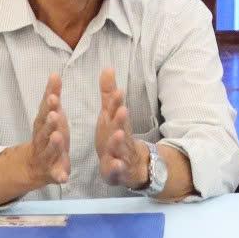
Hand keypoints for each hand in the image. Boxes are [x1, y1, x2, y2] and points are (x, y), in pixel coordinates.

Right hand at [22, 72, 71, 189]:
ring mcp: (47, 157)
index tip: (54, 96)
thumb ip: (53, 96)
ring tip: (58, 137)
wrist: (34, 165)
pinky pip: (56, 175)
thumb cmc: (48, 133)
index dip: (49, 105)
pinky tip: (64, 177)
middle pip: (44, 131)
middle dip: (49, 123)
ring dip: (53, 145)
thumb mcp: (51, 114)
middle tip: (55, 114)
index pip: (45, 112)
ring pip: (50, 151)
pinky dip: (59, 176)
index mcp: (43, 125)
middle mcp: (42, 140)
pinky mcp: (53, 172)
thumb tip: (55, 73)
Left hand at [96, 67, 148, 188]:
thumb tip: (107, 67)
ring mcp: (120, 153)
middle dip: (121, 119)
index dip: (117, 101)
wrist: (130, 165)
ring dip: (119, 141)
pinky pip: (116, 169)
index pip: (118, 110)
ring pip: (120, 147)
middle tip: (121, 110)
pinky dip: (116, 167)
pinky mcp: (117, 170)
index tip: (117, 91)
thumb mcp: (110, 115)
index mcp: (117, 122)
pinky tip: (114, 164)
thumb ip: (108, 94)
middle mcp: (121, 136)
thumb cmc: (116, 136)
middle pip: (122, 127)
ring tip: (118, 134)